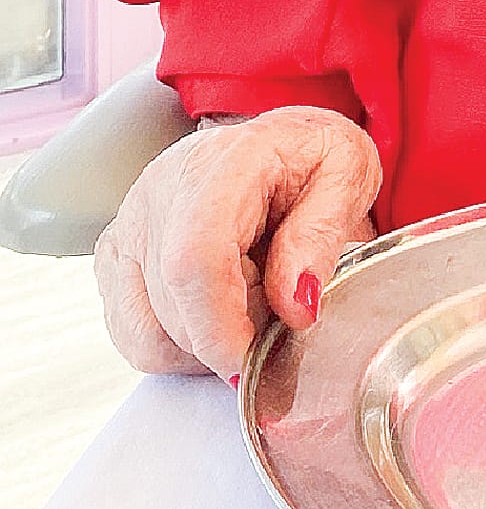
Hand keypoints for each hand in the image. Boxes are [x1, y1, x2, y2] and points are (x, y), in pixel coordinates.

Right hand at [93, 105, 381, 380]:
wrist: (276, 144)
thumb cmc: (311, 158)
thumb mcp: (348, 175)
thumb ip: (322, 237)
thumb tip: (297, 308)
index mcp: (220, 166)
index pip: (195, 261)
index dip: (222, 328)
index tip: (256, 364)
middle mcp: (157, 194)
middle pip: (176, 309)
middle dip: (236, 336)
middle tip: (283, 312)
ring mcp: (128, 229)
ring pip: (150, 334)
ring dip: (209, 345)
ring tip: (254, 303)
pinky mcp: (115, 261)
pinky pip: (136, 336)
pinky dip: (182, 347)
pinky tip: (221, 312)